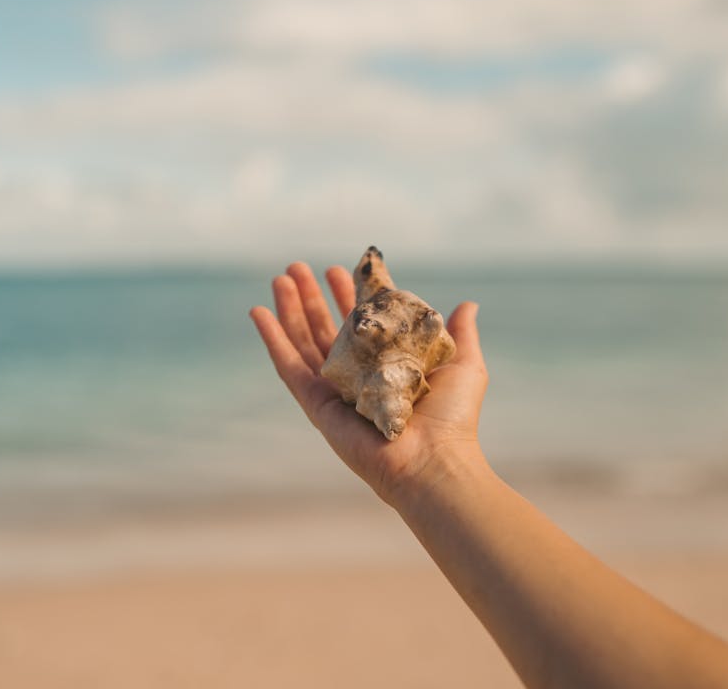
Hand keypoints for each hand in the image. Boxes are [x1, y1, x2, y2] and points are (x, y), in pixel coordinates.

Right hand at [249, 262, 489, 503]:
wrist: (433, 460)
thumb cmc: (452, 418)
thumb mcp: (463, 363)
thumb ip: (459, 333)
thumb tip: (468, 304)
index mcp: (388, 366)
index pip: (361, 324)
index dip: (348, 295)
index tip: (340, 269)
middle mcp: (358, 377)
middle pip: (326, 329)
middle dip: (312, 297)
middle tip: (298, 267)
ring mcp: (335, 391)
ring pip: (303, 342)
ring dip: (290, 308)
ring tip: (281, 277)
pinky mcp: (317, 406)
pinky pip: (288, 367)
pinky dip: (272, 339)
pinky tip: (259, 312)